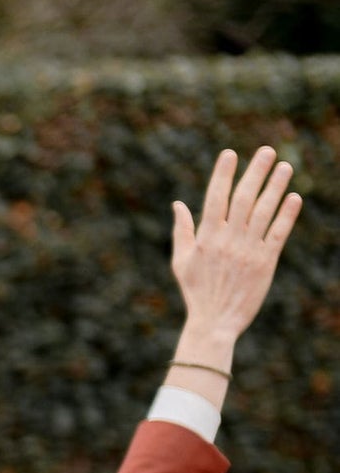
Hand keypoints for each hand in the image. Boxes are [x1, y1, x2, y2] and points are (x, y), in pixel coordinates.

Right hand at [170, 147, 301, 368]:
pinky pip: (278, 233)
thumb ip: (182, 230)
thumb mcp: (181, 261)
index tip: (230, 153)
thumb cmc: (196, 291)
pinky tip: (294, 197)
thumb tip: (178, 204)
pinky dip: (287, 215)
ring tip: (285, 166)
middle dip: (255, 172)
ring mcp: (248, 250)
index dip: (223, 174)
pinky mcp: (265, 262)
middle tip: (267, 150)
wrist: (214, 322)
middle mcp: (228, 240)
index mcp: (207, 237)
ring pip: (264, 211)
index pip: (216, 198)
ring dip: (276, 187)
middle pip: (244, 198)